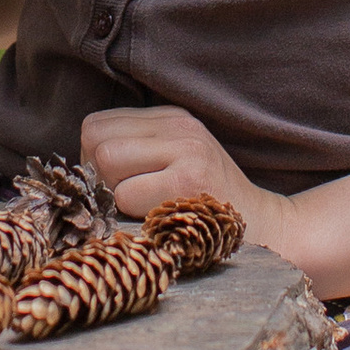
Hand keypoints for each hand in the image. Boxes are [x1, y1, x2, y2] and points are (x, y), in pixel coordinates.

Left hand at [80, 104, 279, 234]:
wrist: (269, 230)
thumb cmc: (209, 206)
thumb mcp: (177, 162)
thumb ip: (135, 152)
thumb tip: (80, 170)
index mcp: (171, 118)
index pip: (97, 125)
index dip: (94, 160)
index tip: (119, 186)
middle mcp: (178, 126)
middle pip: (94, 139)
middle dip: (98, 177)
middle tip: (127, 201)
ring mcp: (186, 149)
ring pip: (105, 160)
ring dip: (114, 195)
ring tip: (143, 208)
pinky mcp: (188, 179)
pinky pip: (125, 194)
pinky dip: (131, 214)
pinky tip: (159, 221)